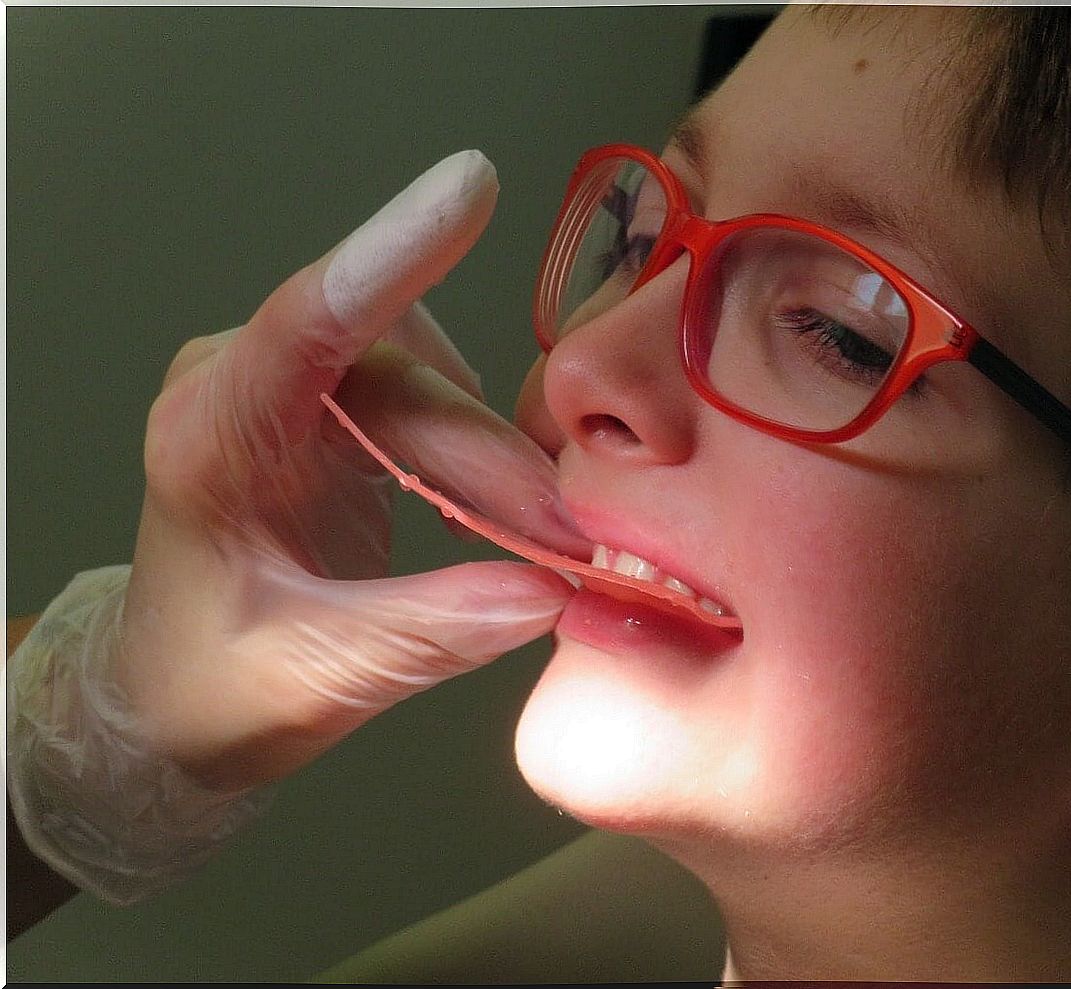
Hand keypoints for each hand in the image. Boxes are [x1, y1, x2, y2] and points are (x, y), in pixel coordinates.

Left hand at [118, 150, 581, 790]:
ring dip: (492, 456)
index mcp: (211, 440)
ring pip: (428, 384)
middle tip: (568, 544)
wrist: (176, 687)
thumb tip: (549, 591)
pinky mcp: (333, 405)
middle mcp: (245, 389)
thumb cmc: (216, 683)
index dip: (393, 250)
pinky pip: (429, 398)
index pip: (308, 321)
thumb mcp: (316, 675)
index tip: (470, 189)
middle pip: (403, 379)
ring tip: (536, 535)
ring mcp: (290, 390)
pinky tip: (501, 504)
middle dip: (493, 459)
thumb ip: (431, 632)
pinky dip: (478, 451)